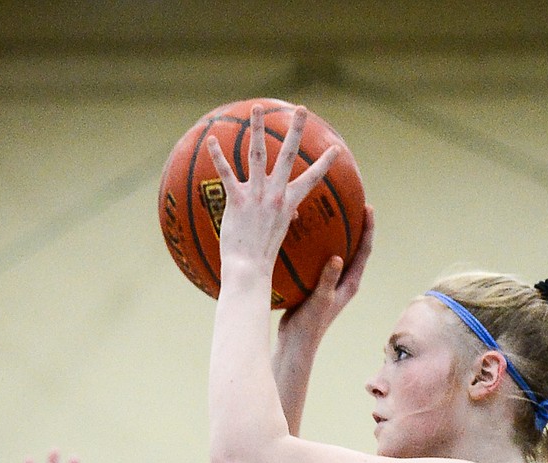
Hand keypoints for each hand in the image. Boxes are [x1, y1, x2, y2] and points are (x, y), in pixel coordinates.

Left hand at [206, 104, 339, 281]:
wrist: (249, 270)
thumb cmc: (263, 256)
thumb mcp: (279, 233)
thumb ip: (285, 216)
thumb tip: (291, 213)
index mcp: (288, 204)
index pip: (312, 180)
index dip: (325, 164)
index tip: (337, 149)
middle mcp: (275, 195)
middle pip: (287, 155)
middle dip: (296, 131)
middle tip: (302, 109)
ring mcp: (256, 196)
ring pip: (257, 154)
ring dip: (257, 129)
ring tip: (258, 107)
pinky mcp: (237, 201)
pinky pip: (226, 173)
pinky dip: (218, 156)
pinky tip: (211, 139)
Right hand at [278, 204, 374, 351]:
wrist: (295, 342)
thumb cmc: (310, 325)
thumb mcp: (320, 300)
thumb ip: (329, 279)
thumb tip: (338, 258)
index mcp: (350, 283)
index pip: (364, 251)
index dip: (368, 228)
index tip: (368, 207)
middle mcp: (343, 280)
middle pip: (354, 246)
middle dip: (355, 223)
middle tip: (352, 201)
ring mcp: (329, 281)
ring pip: (336, 250)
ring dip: (335, 231)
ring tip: (328, 209)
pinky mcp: (315, 283)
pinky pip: (317, 257)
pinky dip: (314, 243)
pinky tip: (302, 231)